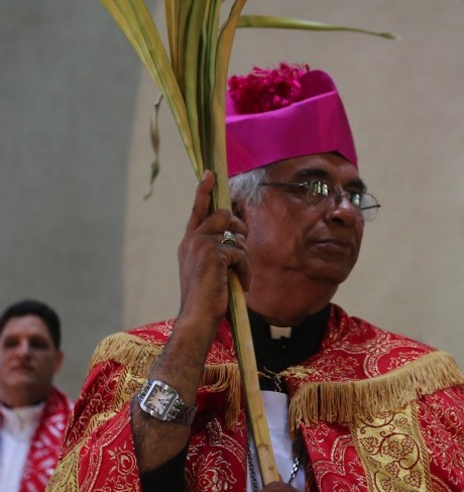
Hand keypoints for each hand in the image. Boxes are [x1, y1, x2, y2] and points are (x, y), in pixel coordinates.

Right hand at [177, 170, 250, 334]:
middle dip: (239, 229)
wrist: (197, 317)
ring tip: (239, 278)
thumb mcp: (211, 270)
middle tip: (242, 254)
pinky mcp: (213, 252)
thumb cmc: (207, 299)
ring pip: (236, 235)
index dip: (204, 191)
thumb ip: (218, 250)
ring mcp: (201, 244)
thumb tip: (238, 235)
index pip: (198, 210)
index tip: (210, 173)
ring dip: (244, 258)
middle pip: (223, 215)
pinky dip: (245, 270)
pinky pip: (240, 253)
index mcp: (189, 243)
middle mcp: (192, 239)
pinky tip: (240, 284)